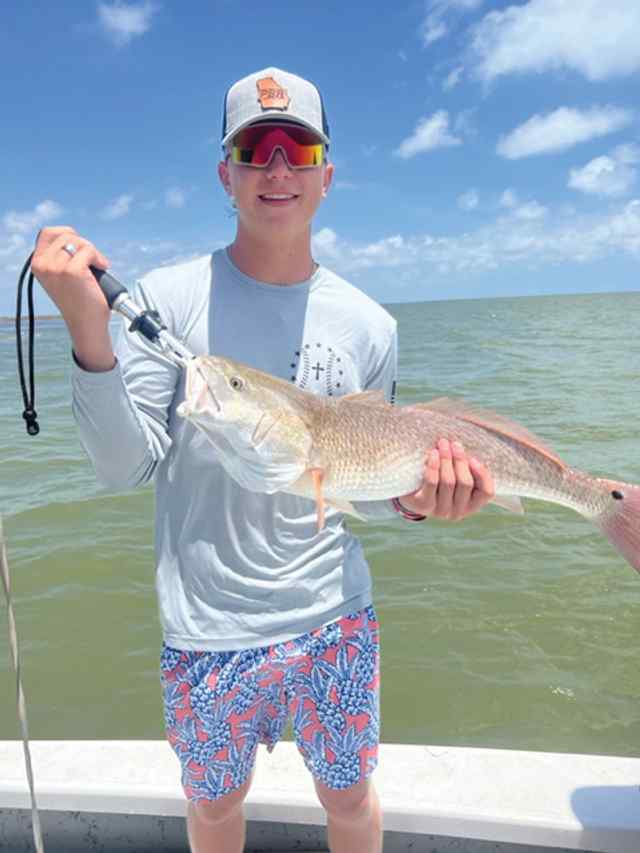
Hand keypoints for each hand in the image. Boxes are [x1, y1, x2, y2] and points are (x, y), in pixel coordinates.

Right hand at [31, 227, 115, 370]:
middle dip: (84, 245)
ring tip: (97, 267)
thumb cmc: (78, 301)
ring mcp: (56, 268)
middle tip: (92, 261)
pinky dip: (99, 258)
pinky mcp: (72, 271)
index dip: (66, 233)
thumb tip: (72, 238)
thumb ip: (59, 258)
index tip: (79, 246)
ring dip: (92, 252)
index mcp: (37, 264)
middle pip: (66, 235)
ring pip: (78, 242)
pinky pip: (89, 251)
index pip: (48, 232)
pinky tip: (103, 268)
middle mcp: (43, 265)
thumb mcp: (60, 275)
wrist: (86, 324)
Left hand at [399, 438, 494, 520]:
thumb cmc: (438, 481)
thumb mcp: (455, 476)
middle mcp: (458, 512)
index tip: (473, 458)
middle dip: (460, 460)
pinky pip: (432, 482)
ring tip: (443, 444)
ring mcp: (441, 511)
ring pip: (449, 482)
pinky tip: (433, 454)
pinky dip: (434, 465)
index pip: (486, 492)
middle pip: (465, 483)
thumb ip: (464, 467)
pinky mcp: (424, 505)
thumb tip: (464, 447)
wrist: (409, 494)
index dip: (482, 474)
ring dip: (447, 459)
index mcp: (471, 506)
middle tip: (455, 444)